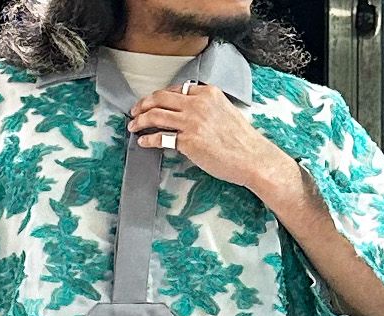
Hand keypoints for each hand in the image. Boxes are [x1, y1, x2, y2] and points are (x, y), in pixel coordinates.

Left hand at [127, 81, 282, 191]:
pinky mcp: (188, 141)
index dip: (159, 96)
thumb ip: (206, 108)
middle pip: (161, 98)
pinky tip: (143, 142)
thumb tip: (189, 114)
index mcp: (207, 93)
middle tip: (135, 111)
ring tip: (133, 126)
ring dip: (140, 120)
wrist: (250, 157)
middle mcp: (197, 104)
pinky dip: (148, 139)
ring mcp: (192, 122)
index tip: (151, 102)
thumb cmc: (241, 140)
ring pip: (156, 115)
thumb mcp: (224, 112)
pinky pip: (161, 138)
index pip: (176, 90)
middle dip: (143, 104)